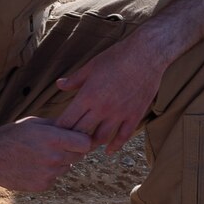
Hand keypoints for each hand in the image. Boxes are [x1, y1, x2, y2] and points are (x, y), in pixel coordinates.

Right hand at [0, 117, 93, 192]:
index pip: (85, 143)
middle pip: (79, 156)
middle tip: (57, 146)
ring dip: (60, 162)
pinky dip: (48, 173)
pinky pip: (54, 178)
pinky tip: (32, 166)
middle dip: (72, 150)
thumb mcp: (33, 123)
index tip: (77, 138)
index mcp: (53, 139)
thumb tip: (74, 124)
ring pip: (66, 167)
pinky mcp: (43, 185)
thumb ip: (56, 125)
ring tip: (40, 156)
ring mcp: (49, 174)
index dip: (83, 140)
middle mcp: (54, 158)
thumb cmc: (10, 136)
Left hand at [55, 39, 166, 153]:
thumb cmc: (117, 56)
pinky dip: (114, 146)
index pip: (67, 121)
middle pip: (81, 133)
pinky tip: (108, 150)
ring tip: (85, 147)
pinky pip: (123, 136)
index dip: (59, 129)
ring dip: (91, 145)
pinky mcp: (134, 115)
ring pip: (100, 138)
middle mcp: (102, 108)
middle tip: (68, 143)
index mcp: (87, 96)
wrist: (147, 54)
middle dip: (72, 140)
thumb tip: (59, 84)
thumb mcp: (91, 66)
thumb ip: (75, 80)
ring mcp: (119, 114)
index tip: (56, 132)